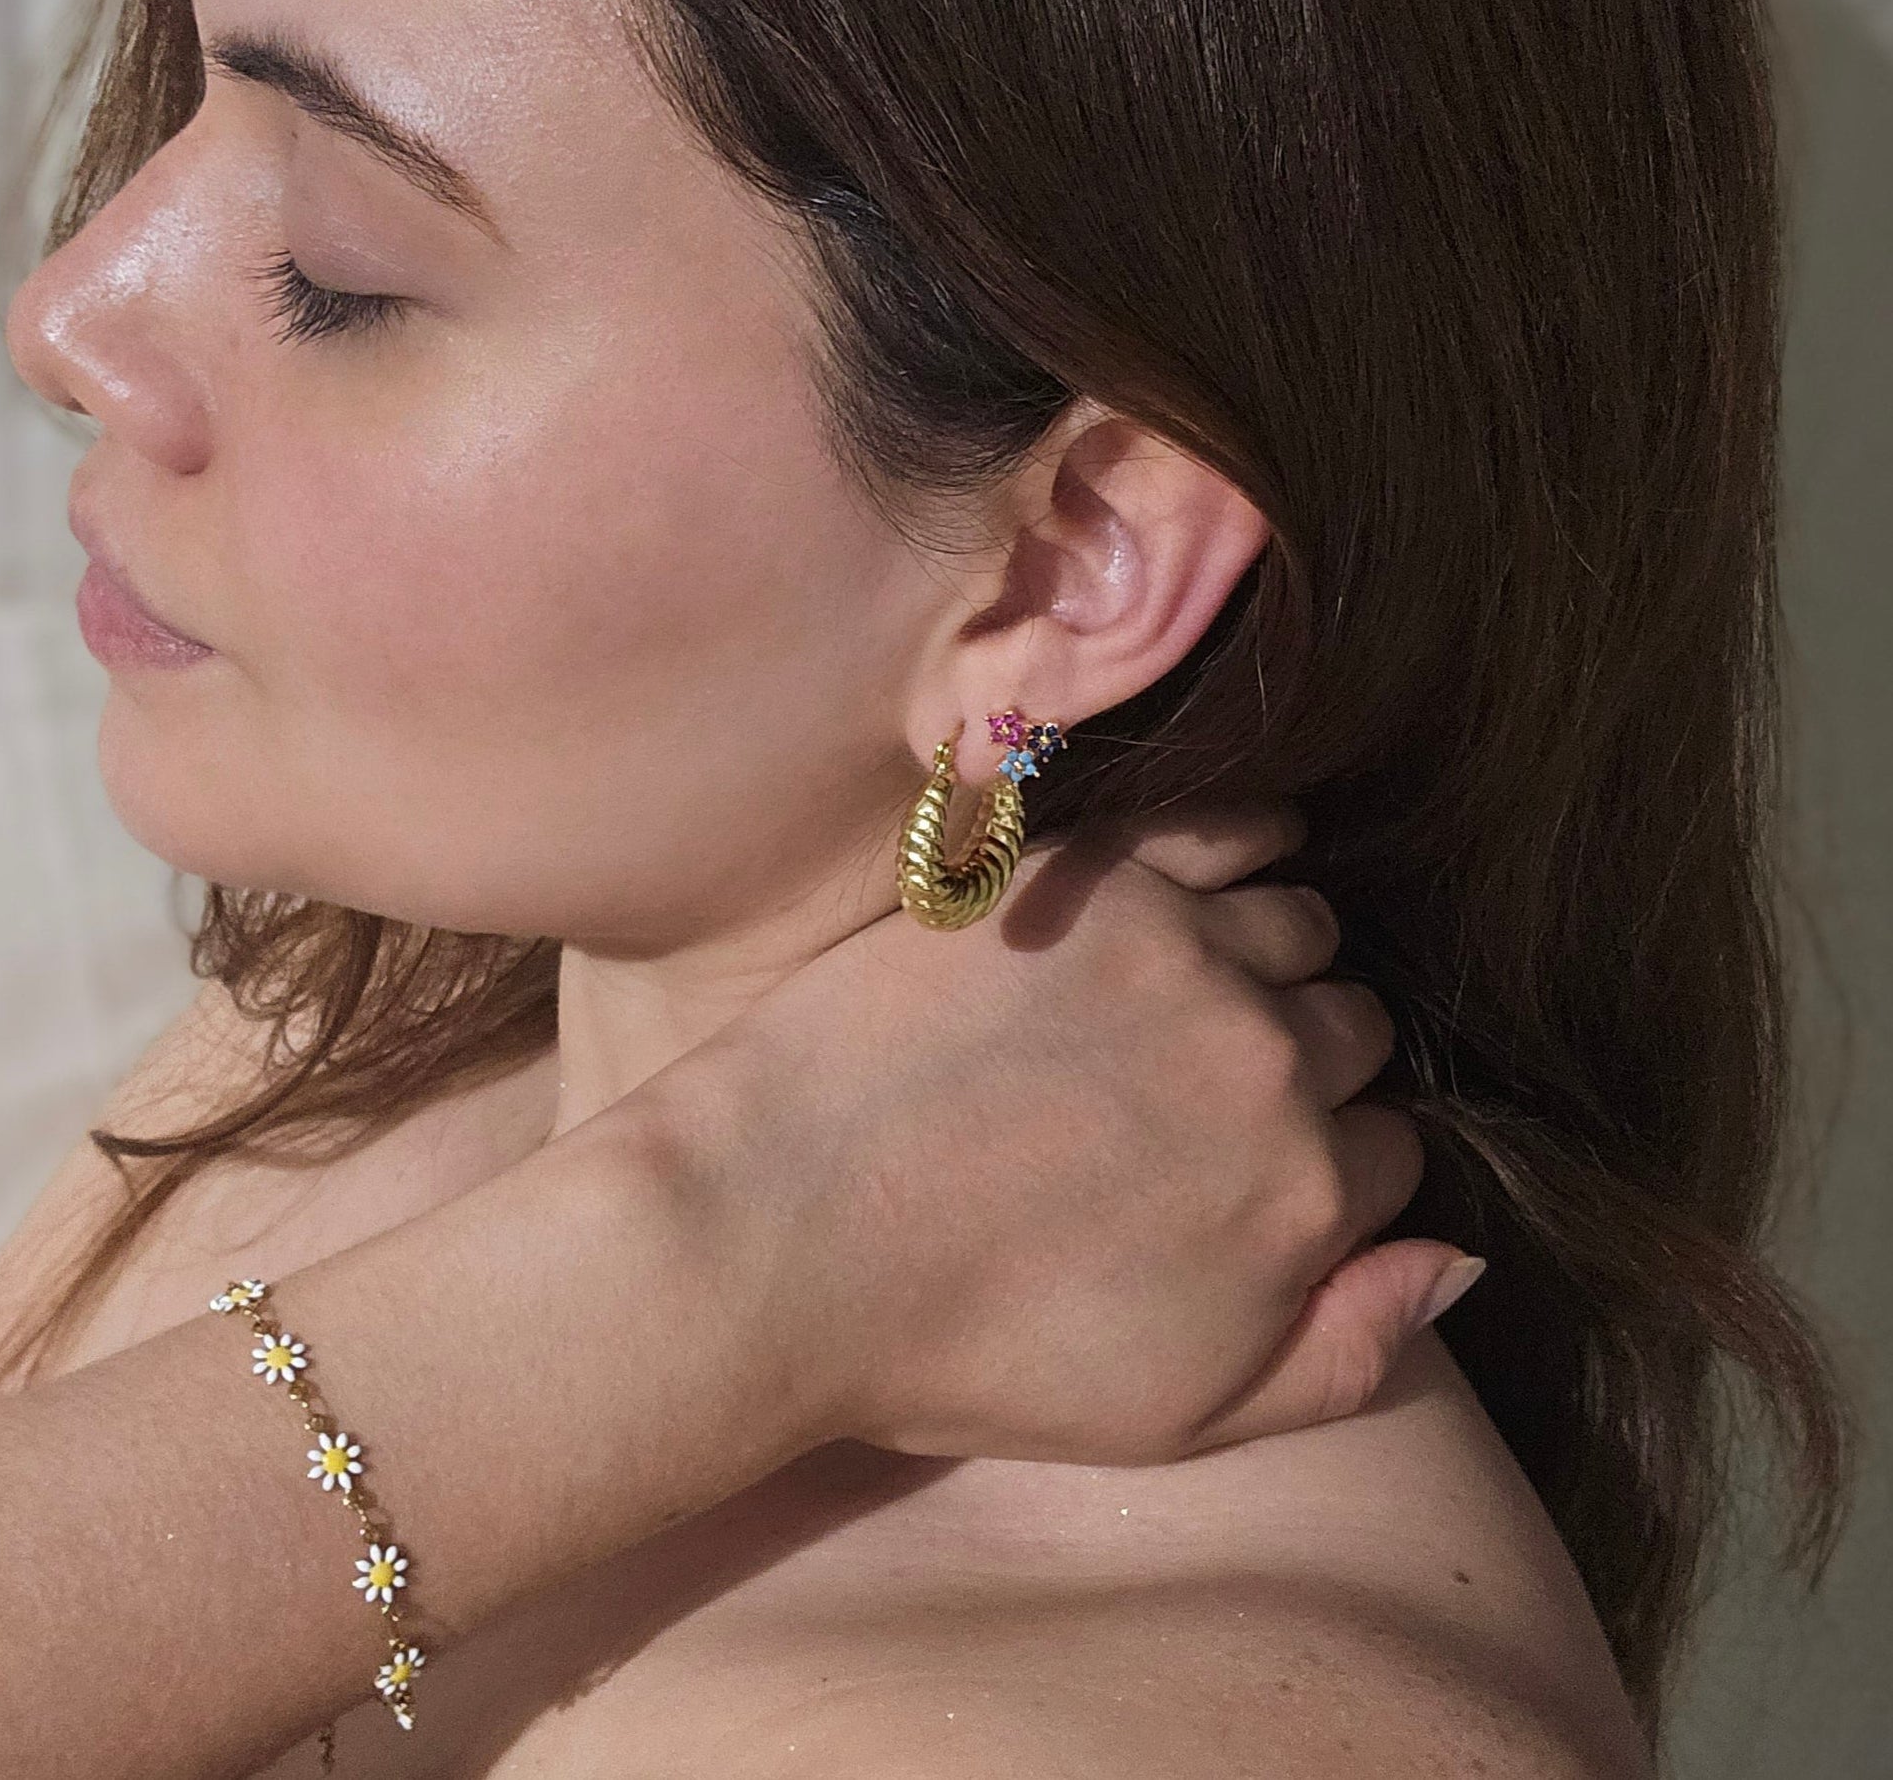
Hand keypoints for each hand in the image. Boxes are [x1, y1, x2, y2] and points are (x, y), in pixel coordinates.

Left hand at [624, 802, 1479, 1467]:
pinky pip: (1227, 826)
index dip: (1324, 1168)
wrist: (783, 1237)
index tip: (1247, 1171)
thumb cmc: (966, 1350)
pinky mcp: (1092, 877)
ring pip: (1300, 930)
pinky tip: (1242, 859)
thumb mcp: (1182, 1415)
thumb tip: (1459, 1259)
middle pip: (1349, 1033)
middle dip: (1301, 1064)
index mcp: (1305, 1196)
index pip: (1387, 1153)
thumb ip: (1346, 1352)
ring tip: (1192, 990)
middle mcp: (1271, 1063)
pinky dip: (1254, 838)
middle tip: (1200, 1087)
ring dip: (1270, 960)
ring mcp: (1183, 955)